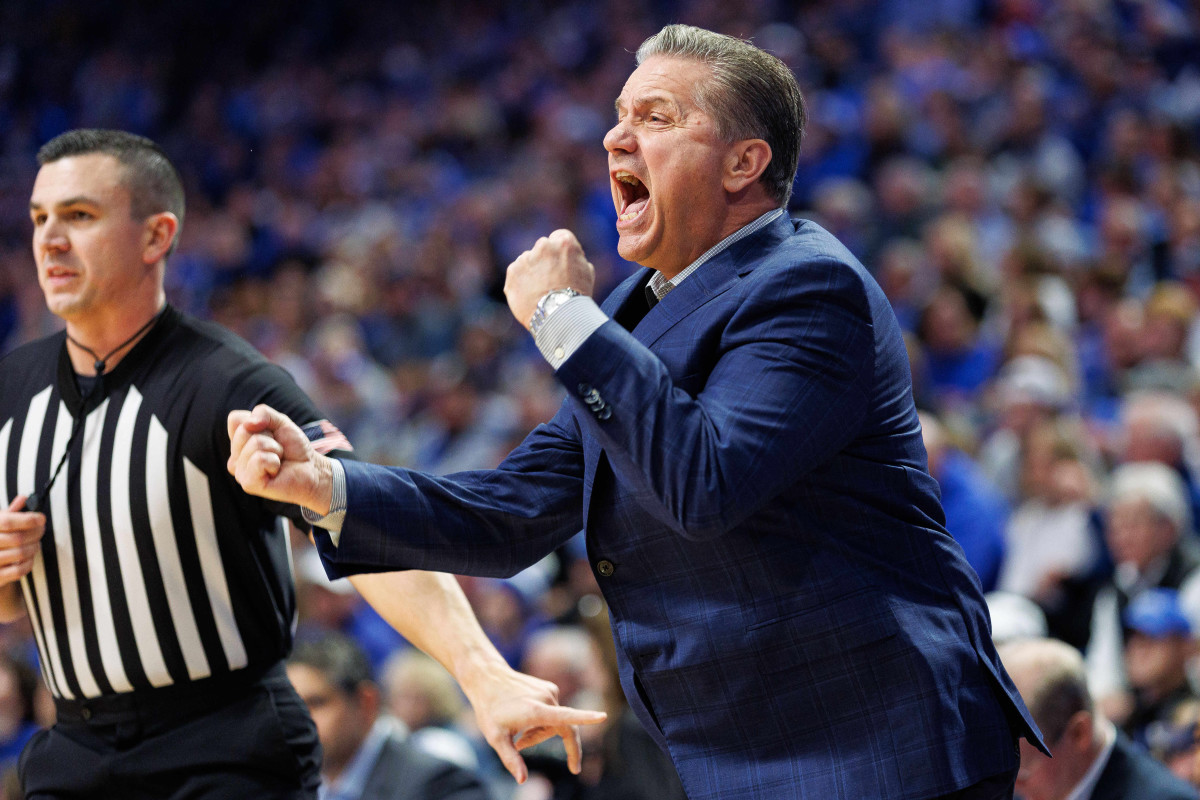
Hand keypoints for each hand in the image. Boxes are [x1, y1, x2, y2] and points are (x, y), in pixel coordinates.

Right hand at [0, 497, 44, 584]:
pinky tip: (29, 557)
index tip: (41, 518)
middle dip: (36, 533)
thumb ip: (10, 513)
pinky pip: (19, 570)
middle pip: (18, 538)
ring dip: (34, 547)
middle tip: (42, 530)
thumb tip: (24, 497)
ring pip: (21, 553)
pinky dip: (29, 562)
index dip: (28, 519)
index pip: (8, 522)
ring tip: (36, 543)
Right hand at [227, 404, 331, 512]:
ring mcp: (240, 472)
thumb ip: (263, 413)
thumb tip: (248, 424)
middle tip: (278, 449)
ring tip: (279, 460)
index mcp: (237, 444)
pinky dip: (274, 461)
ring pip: (255, 444)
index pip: (235, 419)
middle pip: (245, 430)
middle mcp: (234, 459)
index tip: (271, 434)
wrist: (310, 468)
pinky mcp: (249, 484)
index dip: (260, 421)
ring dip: (275, 449)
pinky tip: (276, 470)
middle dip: (269, 436)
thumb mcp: (280, 421)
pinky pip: (260, 459)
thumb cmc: (293, 447)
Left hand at [463, 664, 606, 782]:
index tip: (603, 717)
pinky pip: (552, 710)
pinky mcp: (549, 687)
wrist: (487, 678)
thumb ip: (511, 758)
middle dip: (545, 741)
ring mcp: (549, 691)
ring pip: (556, 721)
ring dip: (541, 731)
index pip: (566, 717)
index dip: (586, 718)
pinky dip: (541, 720)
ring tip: (519, 731)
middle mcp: (547, 698)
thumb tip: (523, 780)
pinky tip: (523, 717)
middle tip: (519, 744)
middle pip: (561, 729)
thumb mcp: (496, 738)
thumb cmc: (489, 709)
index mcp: (536, 711)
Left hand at [504, 229, 595, 330]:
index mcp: (564, 242)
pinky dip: (520, 282)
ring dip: (531, 271)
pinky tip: (530, 295)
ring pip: (527, 260)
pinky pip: (516, 273)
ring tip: (540, 291)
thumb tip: (571, 256)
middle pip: (542, 247)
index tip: (561, 264)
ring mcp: (526, 258)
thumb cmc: (577, 296)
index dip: (560, 252)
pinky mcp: (512, 271)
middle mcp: (543, 245)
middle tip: (550, 279)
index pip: (559, 237)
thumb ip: (576, 258)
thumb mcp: (587, 272)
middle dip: (545, 259)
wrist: (558, 316)